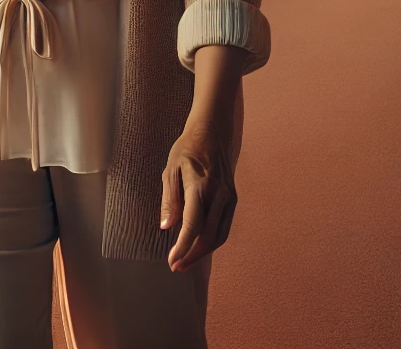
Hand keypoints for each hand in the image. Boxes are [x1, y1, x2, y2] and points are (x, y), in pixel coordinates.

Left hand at [159, 120, 236, 271]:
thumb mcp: (170, 171)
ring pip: (219, 235)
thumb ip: (170, 200)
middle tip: (176, 267)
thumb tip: (167, 227)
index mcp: (200, 187)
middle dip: (193, 255)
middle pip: (208, 236)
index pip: (193, 225)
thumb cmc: (186, 150)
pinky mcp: (233, 199)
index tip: (172, 261)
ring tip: (186, 261)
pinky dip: (213, 240)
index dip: (182, 247)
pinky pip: (224, 226)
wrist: (213, 133)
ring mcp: (229, 198)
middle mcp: (219, 195)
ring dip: (203, 252)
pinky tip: (200, 246)